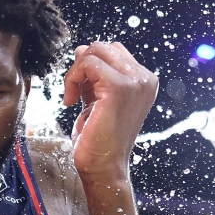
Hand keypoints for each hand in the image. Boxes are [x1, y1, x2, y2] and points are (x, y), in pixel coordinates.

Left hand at [63, 42, 158, 181]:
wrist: (104, 167)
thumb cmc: (100, 139)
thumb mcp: (98, 100)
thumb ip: (94, 77)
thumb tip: (82, 50)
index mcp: (144, 81)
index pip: (114, 51)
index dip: (90, 65)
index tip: (81, 90)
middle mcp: (145, 79)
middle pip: (103, 47)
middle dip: (81, 65)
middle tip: (73, 92)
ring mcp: (135, 82)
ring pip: (95, 51)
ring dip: (75, 72)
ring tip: (72, 97)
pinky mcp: (118, 87)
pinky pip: (87, 63)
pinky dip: (72, 78)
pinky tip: (70, 101)